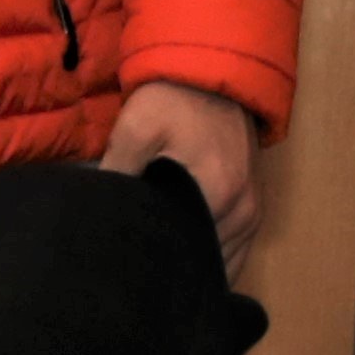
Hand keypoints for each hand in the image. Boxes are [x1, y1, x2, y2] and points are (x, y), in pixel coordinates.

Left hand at [103, 78, 261, 277]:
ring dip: (196, 269)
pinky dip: (214, 257)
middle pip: (209, 265)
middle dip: (176, 274)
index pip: (188, 254)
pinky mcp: (253, 205)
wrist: (213, 74)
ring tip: (157, 277)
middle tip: (138, 280)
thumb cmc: (173, 101)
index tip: (131, 273)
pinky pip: (237, 247)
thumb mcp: (136, 129)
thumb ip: (118, 172)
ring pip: (226, 262)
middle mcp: (244, 213)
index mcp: (218, 197)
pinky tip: (183, 262)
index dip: (158, 267)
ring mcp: (253, 211)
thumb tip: (100, 213)